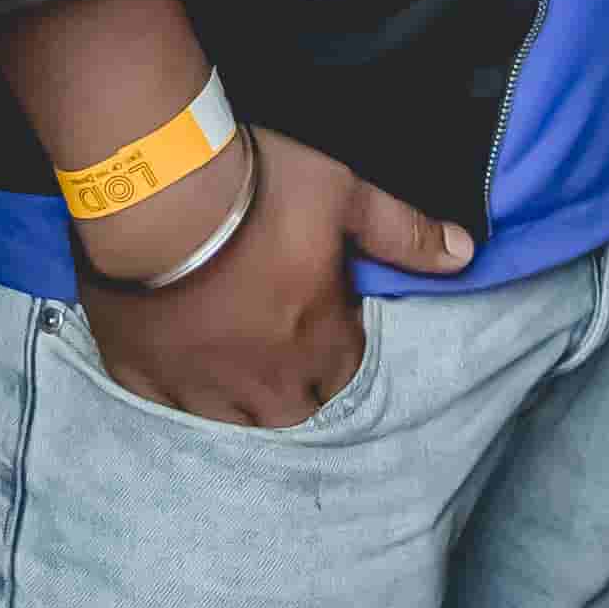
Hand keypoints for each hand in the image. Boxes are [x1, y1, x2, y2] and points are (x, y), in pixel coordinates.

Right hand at [82, 122, 469, 423]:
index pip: (346, 373)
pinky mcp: (141, 374)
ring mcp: (198, 385)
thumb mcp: (344, 195)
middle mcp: (264, 381)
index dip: (338, 347)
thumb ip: (404, 232)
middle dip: (296, 385)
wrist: (155, 190)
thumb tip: (467, 254)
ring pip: (231, 419)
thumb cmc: (257, 188)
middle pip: (293, 409)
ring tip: (232, 357)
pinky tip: (176, 364)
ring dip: (239, 396)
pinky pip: (164, 404)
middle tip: (279, 340)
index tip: (322, 317)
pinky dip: (176, 389)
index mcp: (319, 344)